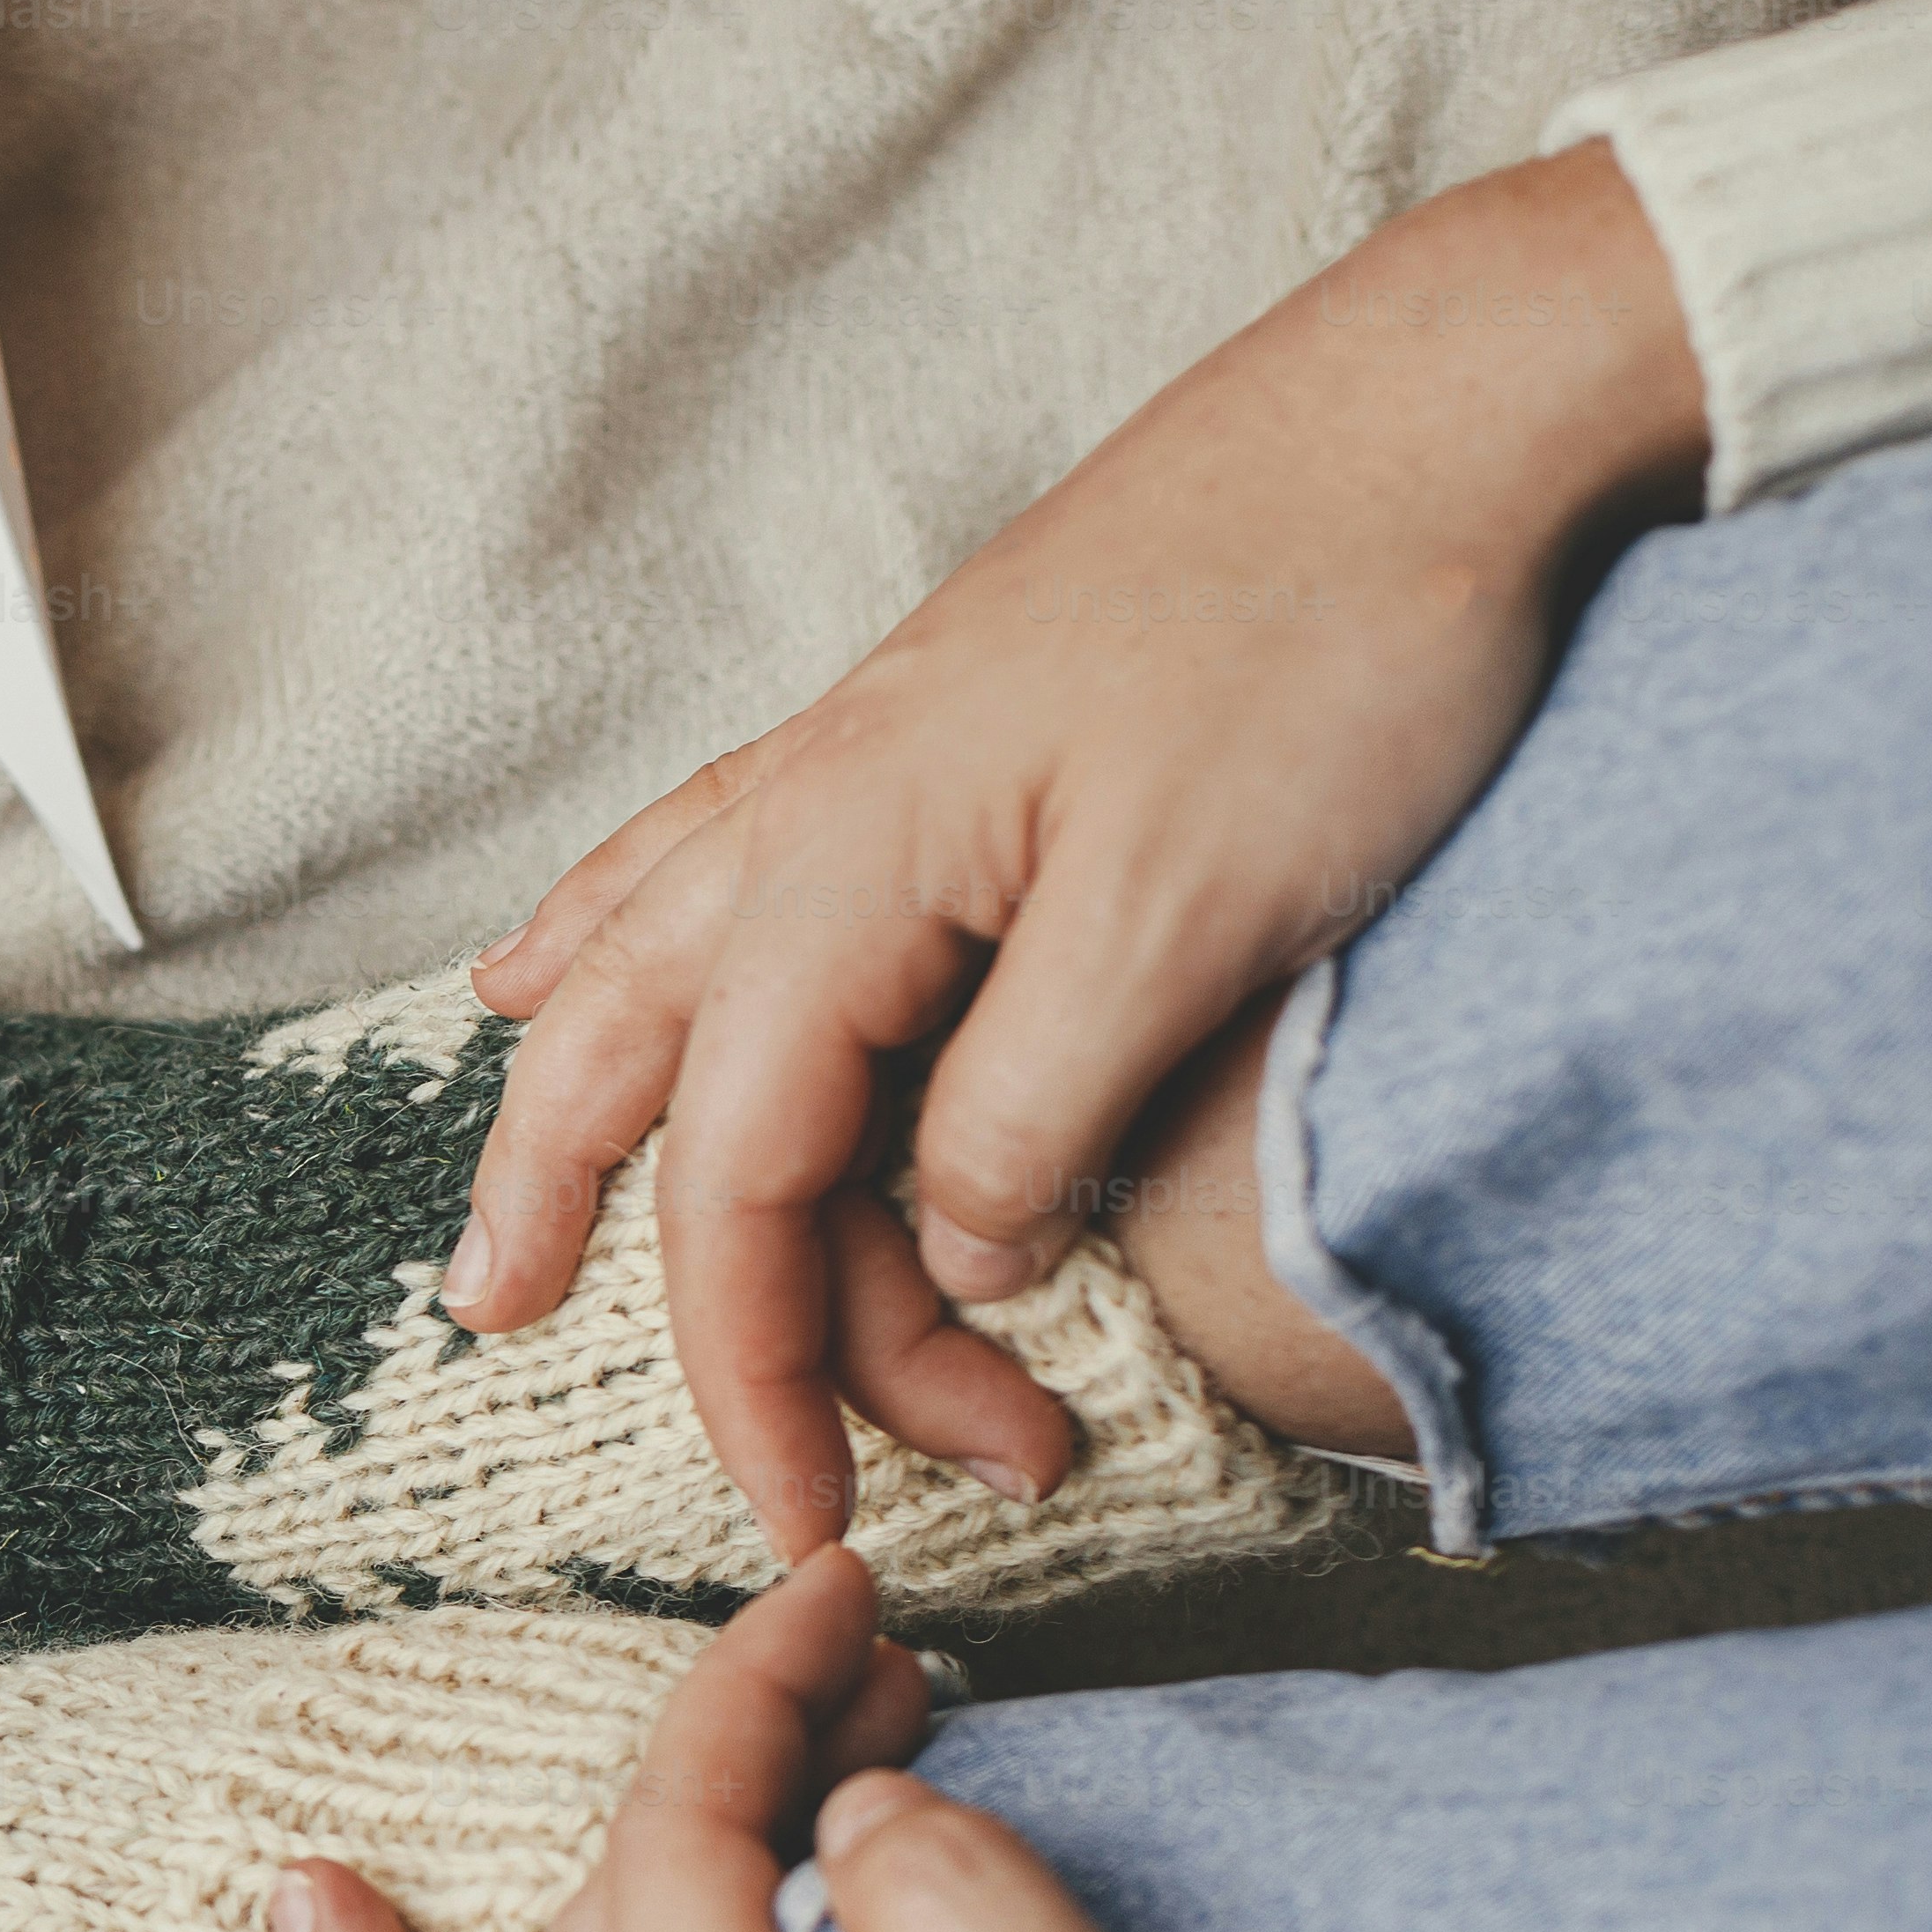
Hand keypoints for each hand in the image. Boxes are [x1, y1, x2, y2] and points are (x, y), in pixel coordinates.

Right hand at [443, 145, 1712, 1558]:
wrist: (1438, 413)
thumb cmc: (1330, 645)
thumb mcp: (1189, 922)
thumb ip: (1034, 1114)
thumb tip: (956, 1256)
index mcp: (849, 873)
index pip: (741, 1185)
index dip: (761, 1371)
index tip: (817, 1519)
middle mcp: (812, 813)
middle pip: (632, 1071)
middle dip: (573, 1234)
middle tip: (520, 1359)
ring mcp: (859, 759)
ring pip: (635, 962)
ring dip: (554, 1104)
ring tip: (494, 1218)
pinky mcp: (926, 729)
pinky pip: (698, 859)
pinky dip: (609, 938)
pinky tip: (547, 960)